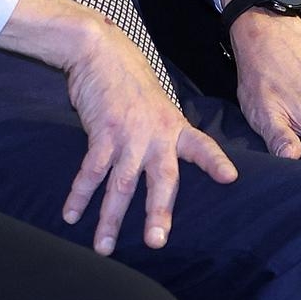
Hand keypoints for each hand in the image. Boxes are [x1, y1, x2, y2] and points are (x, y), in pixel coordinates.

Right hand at [6, 0, 231, 255]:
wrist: (100, 52)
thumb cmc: (130, 83)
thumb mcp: (159, 106)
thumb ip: (166, 136)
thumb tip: (166, 166)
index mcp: (175, 127)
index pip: (202, 146)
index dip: (215, 162)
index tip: (230, 178)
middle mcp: (156, 135)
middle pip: (161, 179)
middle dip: (158, 212)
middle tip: (156, 242)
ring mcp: (128, 135)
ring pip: (121, 185)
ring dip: (110, 219)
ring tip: (104, 247)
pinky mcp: (102, 133)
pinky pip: (90, 171)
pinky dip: (79, 195)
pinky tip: (71, 215)